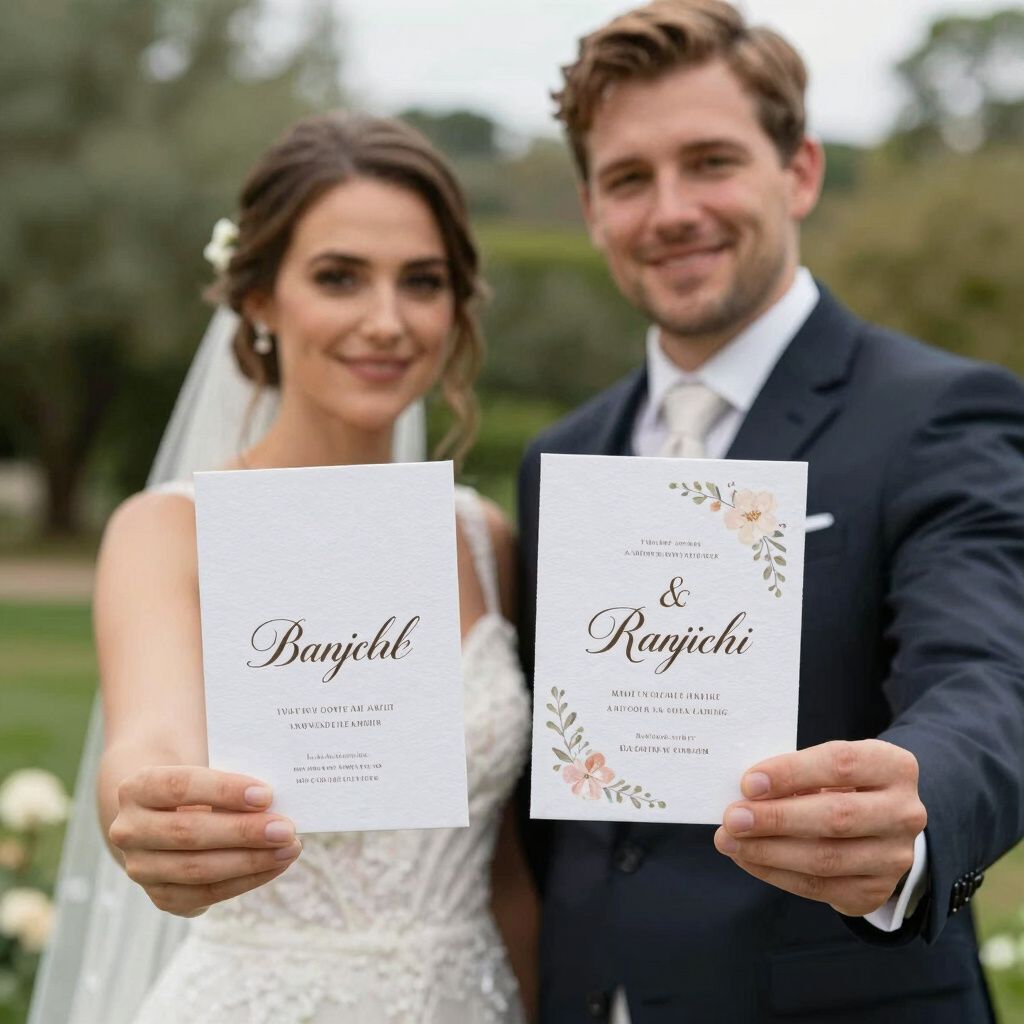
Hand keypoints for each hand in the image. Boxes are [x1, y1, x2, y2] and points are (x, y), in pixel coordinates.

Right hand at [109, 765, 301, 916]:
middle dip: (243, 832)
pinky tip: (274, 866)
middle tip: (286, 828)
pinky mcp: (160, 896)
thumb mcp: (205, 772)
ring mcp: (140, 868)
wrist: (163, 813)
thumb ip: (230, 786)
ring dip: (250, 861)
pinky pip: (205, 894)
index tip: (267, 794)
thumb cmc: (197, 785)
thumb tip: (275, 805)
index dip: (224, 790)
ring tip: (288, 849)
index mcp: (137, 787)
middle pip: (189, 833)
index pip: (180, 786)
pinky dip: (245, 881)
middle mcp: (129, 830)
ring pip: (197, 870)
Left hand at [713, 739, 926, 915]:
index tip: (749, 783)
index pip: (841, 764)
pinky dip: (776, 873)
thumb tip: (746, 791)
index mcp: (894, 767)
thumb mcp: (829, 764)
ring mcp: (895, 857)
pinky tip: (748, 860)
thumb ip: (797, 772)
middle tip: (733, 818)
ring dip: (769, 852)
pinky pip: (819, 887)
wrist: (881, 822)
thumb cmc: (841, 781)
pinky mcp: (876, 890)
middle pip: (836, 817)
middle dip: (776, 818)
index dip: (792, 773)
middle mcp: (904, 813)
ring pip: (826, 859)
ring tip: (730, 842)